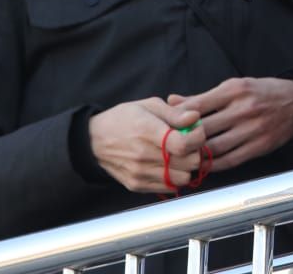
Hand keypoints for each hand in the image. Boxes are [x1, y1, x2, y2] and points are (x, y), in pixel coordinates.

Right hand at [88, 97, 205, 193]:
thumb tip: (196, 117)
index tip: (197, 131)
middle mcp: (143, 156)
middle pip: (188, 163)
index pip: (182, 145)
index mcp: (146, 132)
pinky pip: (169, 187)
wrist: (94, 140)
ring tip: (180, 154)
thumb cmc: (124, 119)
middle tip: (190, 142)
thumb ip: (175, 113)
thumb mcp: (149, 105)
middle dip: (196, 151)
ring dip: (187, 166)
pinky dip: (175, 177)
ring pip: (182, 179)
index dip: (197, 138)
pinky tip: (169, 164)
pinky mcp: (137, 185)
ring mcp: (139, 173)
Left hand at [170, 76, 292, 172]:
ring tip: (183, 159)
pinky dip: (214, 165)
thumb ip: (202, 97)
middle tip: (168, 148)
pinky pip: (231, 160)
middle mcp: (244, 109)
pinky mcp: (260, 146)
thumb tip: (170, 101)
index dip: (177, 119)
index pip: (197, 106)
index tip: (164, 127)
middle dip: (184, 140)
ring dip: (197, 156)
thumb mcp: (233, 86)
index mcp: (235, 90)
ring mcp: (253, 129)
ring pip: (215, 148)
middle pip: (204, 129)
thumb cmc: (260, 92)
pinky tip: (204, 166)